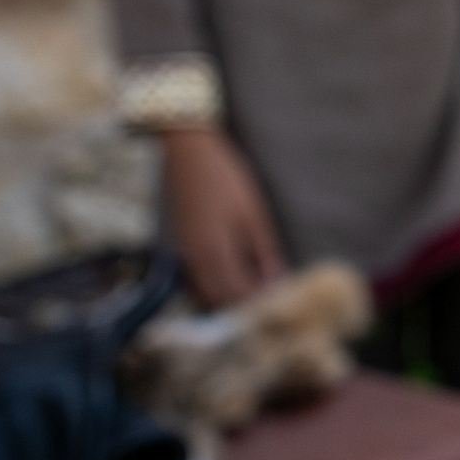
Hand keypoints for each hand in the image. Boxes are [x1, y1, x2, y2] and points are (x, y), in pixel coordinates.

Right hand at [161, 127, 284, 306]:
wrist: (186, 152)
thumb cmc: (225, 178)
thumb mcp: (253, 213)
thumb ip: (263, 250)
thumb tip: (276, 281)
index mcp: (214, 251)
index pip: (235, 294)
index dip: (256, 305)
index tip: (279, 307)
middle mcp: (194, 258)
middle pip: (216, 299)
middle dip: (241, 307)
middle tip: (270, 304)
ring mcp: (183, 252)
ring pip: (203, 291)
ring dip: (227, 298)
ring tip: (256, 292)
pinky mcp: (180, 245)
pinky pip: (195, 277)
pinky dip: (214, 285)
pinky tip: (236, 276)